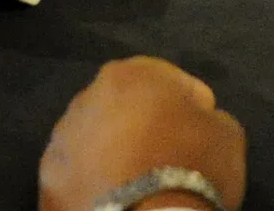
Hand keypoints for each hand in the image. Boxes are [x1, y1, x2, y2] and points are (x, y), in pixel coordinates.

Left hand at [38, 57, 246, 210]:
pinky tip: (115, 203)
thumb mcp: (226, 131)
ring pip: (91, 143)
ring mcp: (59, 146)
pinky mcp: (47, 187)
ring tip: (135, 184)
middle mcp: (84, 101)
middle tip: (164, 156)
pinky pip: (77, 181)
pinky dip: (92, 188)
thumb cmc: (190, 167)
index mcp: (127, 75)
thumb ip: (205, 114)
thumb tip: (191, 119)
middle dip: (139, 126)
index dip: (186, 103)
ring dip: (110, 155)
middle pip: (120, 108)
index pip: (164, 79)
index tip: (198, 129)